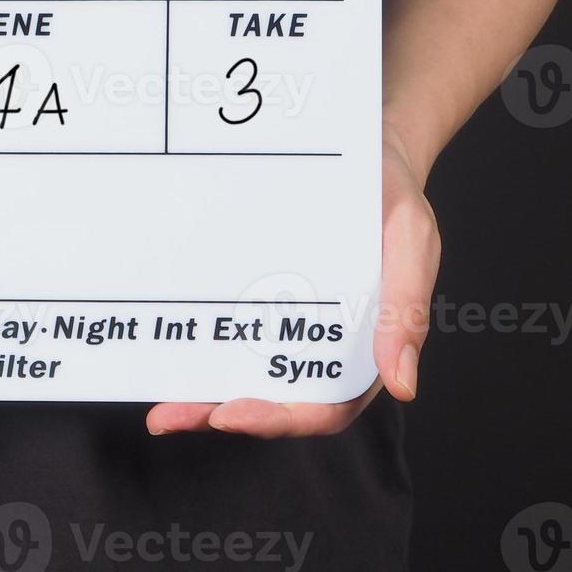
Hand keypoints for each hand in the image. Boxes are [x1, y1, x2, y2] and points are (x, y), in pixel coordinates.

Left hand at [145, 123, 439, 435]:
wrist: (366, 153)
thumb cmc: (391, 201)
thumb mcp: (411, 244)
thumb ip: (405, 310)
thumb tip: (403, 383)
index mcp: (362, 347)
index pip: (324, 406)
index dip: (279, 418)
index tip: (232, 413)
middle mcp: (318, 344)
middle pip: (272, 400)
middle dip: (220, 415)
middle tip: (173, 417)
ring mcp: (283, 322)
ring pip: (242, 374)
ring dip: (200, 397)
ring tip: (160, 410)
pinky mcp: (256, 294)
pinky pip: (227, 329)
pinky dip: (197, 348)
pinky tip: (162, 351)